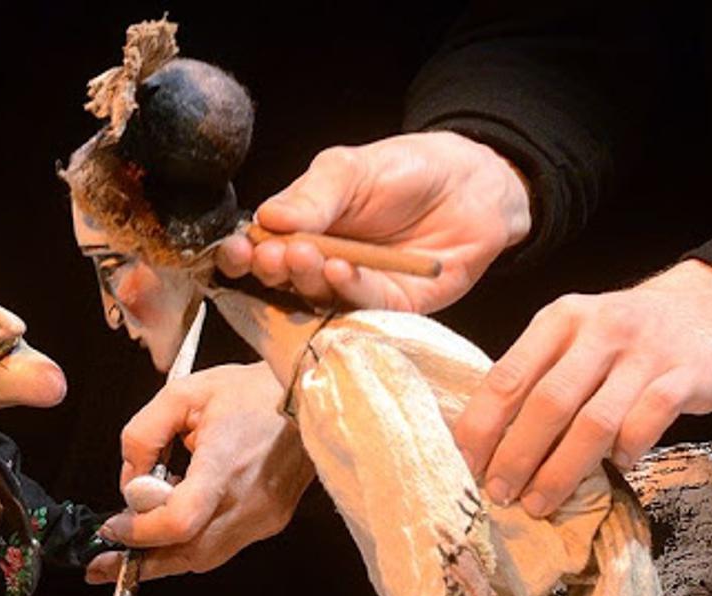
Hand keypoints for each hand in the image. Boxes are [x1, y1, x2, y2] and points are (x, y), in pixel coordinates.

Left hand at [85, 363, 314, 581]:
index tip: (114, 526)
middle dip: (140, 561)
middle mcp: (249, 499)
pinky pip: (222, 547)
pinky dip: (191, 543)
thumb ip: (142, 436)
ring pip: (203, 559)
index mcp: (226, 463)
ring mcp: (264, 516)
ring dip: (163, 557)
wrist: (312, 397)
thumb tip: (129, 482)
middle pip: (187, 554)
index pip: (180, 520)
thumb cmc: (253, 391)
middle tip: (104, 561)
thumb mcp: (183, 393)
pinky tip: (174, 526)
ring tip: (133, 545)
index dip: (139, 532)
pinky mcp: (271, 522)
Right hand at [216, 131, 530, 312]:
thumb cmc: (407, 171)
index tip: (237, 248)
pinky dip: (349, 289)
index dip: (244, 255)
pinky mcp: (390, 308)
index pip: (260, 251)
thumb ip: (312, 196)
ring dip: (306, 280)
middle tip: (272, 254)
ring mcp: (354, 290)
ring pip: (318, 297)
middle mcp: (321, 266)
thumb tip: (267, 218)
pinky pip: (362, 305)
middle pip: (282, 281)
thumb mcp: (351, 169)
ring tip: (303, 255)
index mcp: (301, 231)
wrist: (474, 184)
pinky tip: (340, 268)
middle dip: (272, 269)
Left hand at [454, 259, 711, 516]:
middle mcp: (600, 330)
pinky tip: (617, 467)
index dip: (482, 426)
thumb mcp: (571, 337)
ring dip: (562, 469)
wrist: (708, 307)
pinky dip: (628, 449)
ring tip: (540, 501)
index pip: (507, 377)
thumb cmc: (621, 337)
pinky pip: (649, 419)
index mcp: (559, 320)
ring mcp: (645, 352)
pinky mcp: (687, 374)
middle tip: (500, 492)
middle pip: (548, 402)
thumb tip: (484, 442)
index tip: (467, 464)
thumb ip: (534, 377)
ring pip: (595, 420)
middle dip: (517, 456)